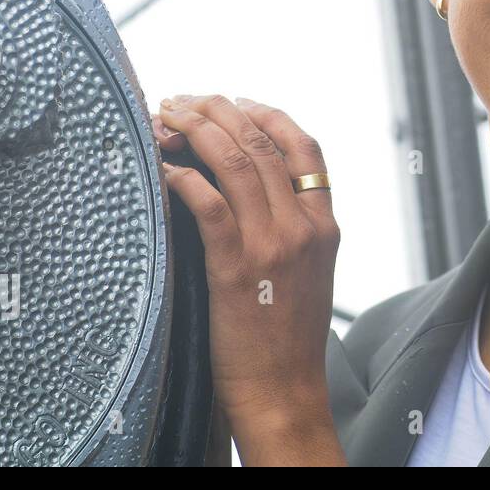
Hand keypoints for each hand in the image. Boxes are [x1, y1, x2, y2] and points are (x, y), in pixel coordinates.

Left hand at [153, 94, 345, 464]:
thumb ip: (294, 228)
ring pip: (236, 162)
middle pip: (264, 144)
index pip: (306, 148)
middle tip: (188, 99)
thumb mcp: (310, 272)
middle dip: (221, 110)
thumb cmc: (287, 336)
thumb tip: (254, 188)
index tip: (238, 100)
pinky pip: (208, 203)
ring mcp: (271, 245)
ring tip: (169, 117)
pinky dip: (183, 176)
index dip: (269, 114)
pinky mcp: (235, 267)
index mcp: (324, 226)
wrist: (284, 390)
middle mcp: (302, 227)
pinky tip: (165, 167)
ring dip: (197, 129)